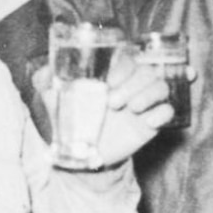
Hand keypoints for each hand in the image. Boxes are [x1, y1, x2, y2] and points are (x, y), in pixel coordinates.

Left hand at [32, 50, 176, 169]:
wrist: (81, 153)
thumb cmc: (69, 119)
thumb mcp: (54, 99)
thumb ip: (46, 81)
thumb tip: (44, 71)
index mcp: (111, 75)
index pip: (128, 59)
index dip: (123, 67)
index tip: (108, 81)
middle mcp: (129, 85)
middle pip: (147, 71)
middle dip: (133, 84)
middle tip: (112, 102)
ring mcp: (142, 103)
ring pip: (161, 86)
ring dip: (148, 95)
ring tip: (131, 109)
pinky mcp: (150, 123)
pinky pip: (168, 111)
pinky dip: (162, 113)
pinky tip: (149, 122)